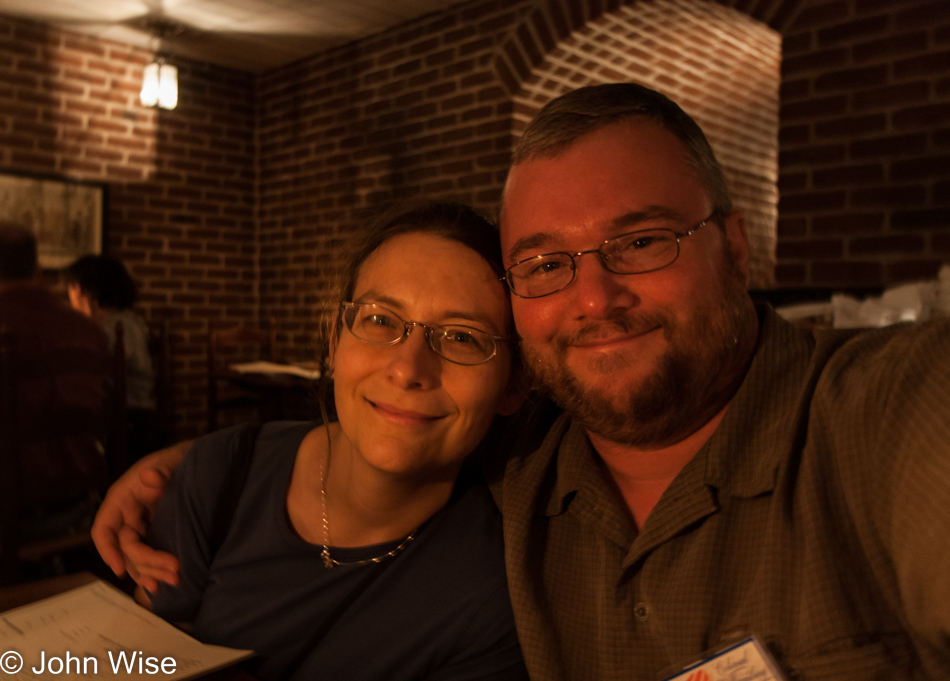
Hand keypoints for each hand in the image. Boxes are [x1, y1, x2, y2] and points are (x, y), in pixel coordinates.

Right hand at [91, 442, 190, 591]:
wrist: (196, 464)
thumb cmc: (175, 461)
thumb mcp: (168, 462)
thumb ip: (159, 470)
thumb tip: (150, 476)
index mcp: (121, 499)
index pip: (104, 529)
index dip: (108, 550)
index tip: (119, 568)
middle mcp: (125, 517)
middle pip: (125, 548)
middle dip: (147, 562)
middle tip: (174, 570)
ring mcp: (139, 528)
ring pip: (136, 558)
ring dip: (152, 571)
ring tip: (173, 581)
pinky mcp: (154, 534)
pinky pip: (147, 557)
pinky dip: (154, 570)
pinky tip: (163, 582)